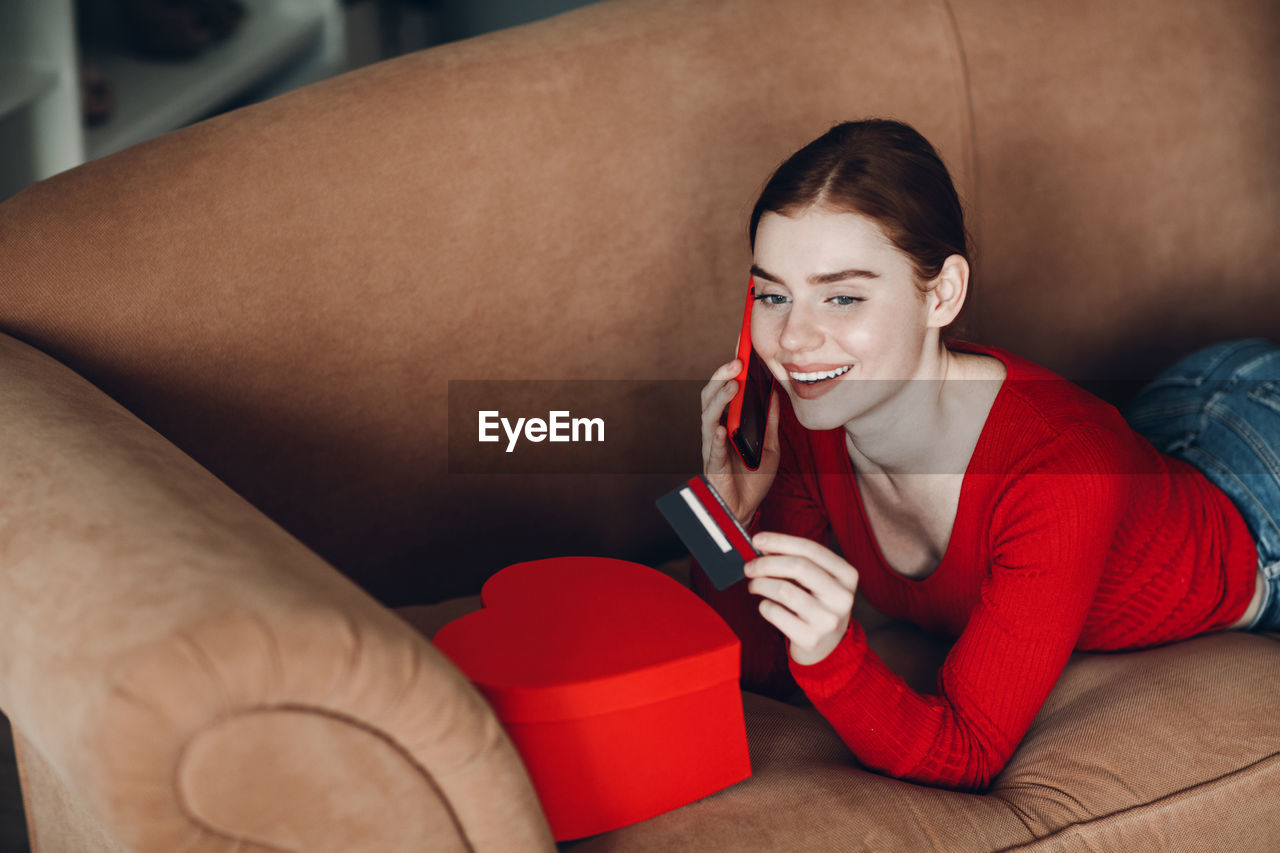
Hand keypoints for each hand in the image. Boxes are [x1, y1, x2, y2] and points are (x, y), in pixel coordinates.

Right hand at [699, 357, 781, 523]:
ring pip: (708, 416)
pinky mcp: (713, 466)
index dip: (731, 367)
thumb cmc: (751, 479)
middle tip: (737, 360)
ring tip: (733, 383)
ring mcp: (713, 447)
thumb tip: (775, 393)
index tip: (741, 344)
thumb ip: (769, 422)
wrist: (745, 511)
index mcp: (728, 423)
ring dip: (719, 398)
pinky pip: (713, 449)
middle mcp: (716, 430)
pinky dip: (717, 438)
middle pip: (711, 396)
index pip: (726, 389)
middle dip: (722, 376)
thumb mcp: (770, 446)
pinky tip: (723, 428)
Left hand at [745, 531, 859, 665]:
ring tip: (754, 585)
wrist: (828, 648)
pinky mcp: (810, 638)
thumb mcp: (820, 581)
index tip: (757, 539)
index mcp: (847, 575)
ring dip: (760, 584)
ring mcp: (828, 620)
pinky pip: (775, 613)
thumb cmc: (818, 605)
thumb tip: (763, 545)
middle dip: (766, 563)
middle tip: (749, 567)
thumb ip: (798, 561)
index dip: (780, 541)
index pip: (811, 549)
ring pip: (783, 590)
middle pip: (798, 567)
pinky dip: (764, 606)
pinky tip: (766, 606)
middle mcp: (842, 597)